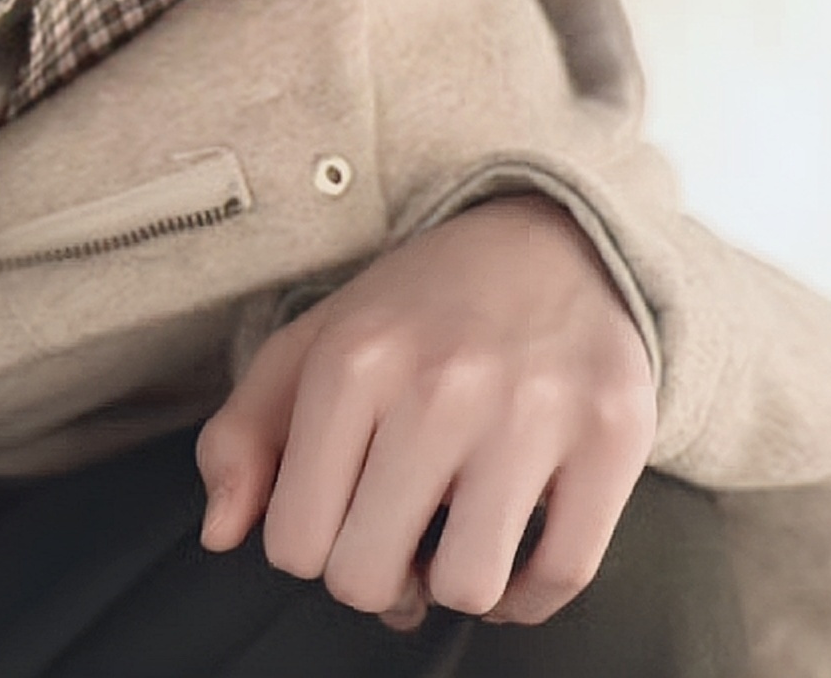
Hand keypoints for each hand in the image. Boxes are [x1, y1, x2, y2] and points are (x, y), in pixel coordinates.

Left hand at [195, 195, 655, 627]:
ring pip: (469, 587)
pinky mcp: (611, 432)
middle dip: (379, 572)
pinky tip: (513, 543)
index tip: (340, 511)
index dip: (312, 547)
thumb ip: (243, 435)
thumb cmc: (418, 310)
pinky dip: (529, 591)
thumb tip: (220, 533)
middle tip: (398, 529)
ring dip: (456, 582)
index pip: (295, 544)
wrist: (548, 239)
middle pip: (372, 577)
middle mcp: (440, 383)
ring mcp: (532, 409)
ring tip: (455, 530)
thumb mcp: (312, 344)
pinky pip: (561, 575)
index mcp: (353, 359)